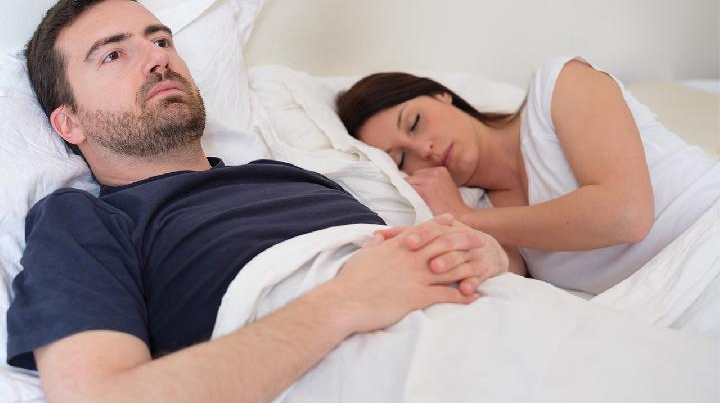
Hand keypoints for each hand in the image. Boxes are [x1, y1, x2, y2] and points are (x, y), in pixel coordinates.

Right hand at [328, 216, 486, 333]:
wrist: (345, 301)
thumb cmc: (351, 280)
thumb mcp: (363, 255)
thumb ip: (376, 245)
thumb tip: (379, 237)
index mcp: (399, 246)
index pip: (425, 230)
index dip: (441, 225)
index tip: (454, 221)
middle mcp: (411, 257)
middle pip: (444, 244)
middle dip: (464, 242)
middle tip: (479, 241)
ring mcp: (416, 276)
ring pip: (451, 268)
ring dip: (469, 267)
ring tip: (483, 268)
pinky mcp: (418, 296)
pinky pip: (446, 295)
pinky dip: (462, 296)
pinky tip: (472, 298)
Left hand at [406, 167, 472, 217]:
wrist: (458, 217)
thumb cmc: (450, 206)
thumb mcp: (445, 186)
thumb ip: (433, 180)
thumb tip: (416, 180)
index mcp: (441, 170)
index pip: (420, 172)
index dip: (419, 183)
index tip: (423, 193)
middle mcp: (435, 172)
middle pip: (413, 175)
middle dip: (414, 186)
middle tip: (421, 199)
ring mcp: (429, 180)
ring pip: (408, 181)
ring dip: (410, 191)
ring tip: (419, 202)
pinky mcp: (424, 189)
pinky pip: (407, 189)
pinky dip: (407, 196)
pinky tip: (415, 203)